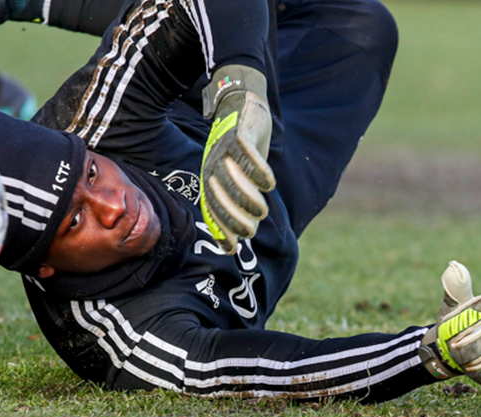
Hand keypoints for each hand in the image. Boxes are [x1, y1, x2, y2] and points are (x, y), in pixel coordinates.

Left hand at [199, 65, 273, 254]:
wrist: (240, 103)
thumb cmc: (241, 147)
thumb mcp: (237, 174)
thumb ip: (238, 200)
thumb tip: (240, 237)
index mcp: (211, 178)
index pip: (212, 210)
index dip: (221, 231)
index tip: (232, 249)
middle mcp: (214, 167)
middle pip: (222, 199)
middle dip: (237, 219)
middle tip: (253, 228)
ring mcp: (224, 152)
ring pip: (235, 181)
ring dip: (250, 199)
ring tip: (263, 208)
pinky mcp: (239, 136)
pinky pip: (248, 158)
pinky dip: (259, 173)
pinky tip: (269, 183)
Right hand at [419, 261, 480, 390]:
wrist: (451, 353)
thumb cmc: (457, 323)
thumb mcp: (456, 304)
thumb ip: (457, 287)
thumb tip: (454, 266)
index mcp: (447, 333)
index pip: (456, 325)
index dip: (473, 314)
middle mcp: (457, 354)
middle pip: (469, 352)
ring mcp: (473, 369)